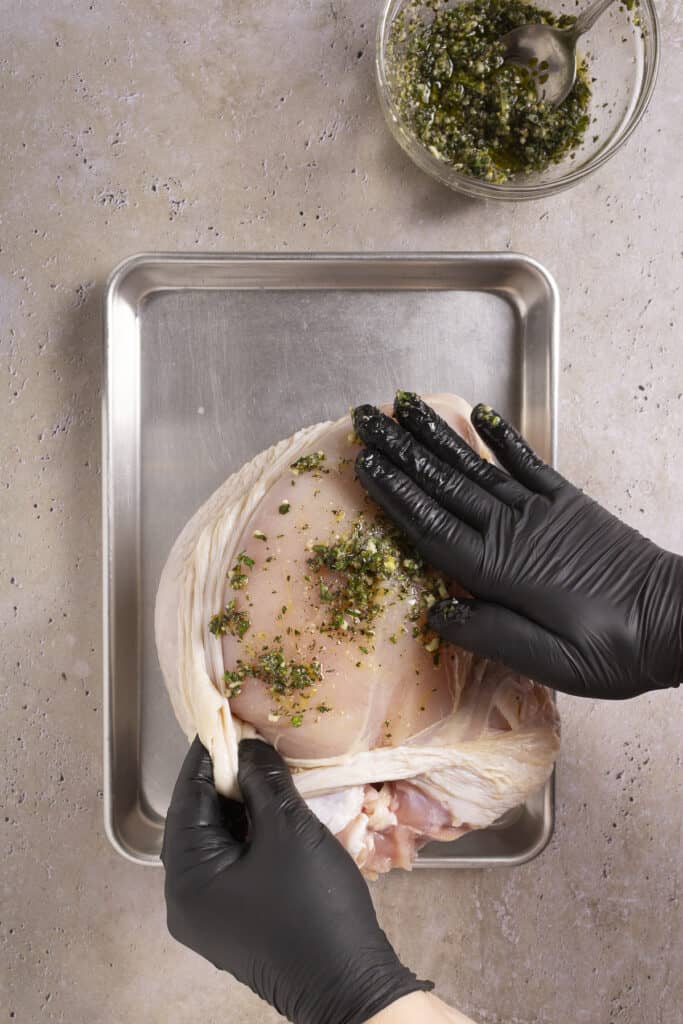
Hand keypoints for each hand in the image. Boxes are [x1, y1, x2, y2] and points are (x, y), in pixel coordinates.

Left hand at [161, 737, 431, 1023]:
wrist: (351, 986)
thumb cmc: (314, 909)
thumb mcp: (289, 832)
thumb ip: (263, 781)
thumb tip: (248, 747)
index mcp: (186, 879)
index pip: (187, 798)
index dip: (207, 755)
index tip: (224, 718)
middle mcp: (187, 899)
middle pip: (199, 820)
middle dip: (226, 778)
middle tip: (251, 739)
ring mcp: (212, 914)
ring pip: (219, 841)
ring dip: (241, 804)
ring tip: (266, 766)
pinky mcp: (237, 920)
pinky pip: (234, 862)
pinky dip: (251, 832)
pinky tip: (273, 807)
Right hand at [352, 392, 682, 699]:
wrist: (679, 620)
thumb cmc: (614, 649)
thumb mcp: (551, 663)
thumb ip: (493, 635)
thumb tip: (437, 612)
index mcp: (502, 570)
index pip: (433, 526)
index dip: (395, 494)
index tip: (364, 464)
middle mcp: (514, 530)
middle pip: (443, 485)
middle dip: (400, 450)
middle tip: (365, 419)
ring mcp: (541, 511)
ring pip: (475, 468)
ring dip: (436, 436)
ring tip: (405, 406)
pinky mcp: (568, 503)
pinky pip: (527, 462)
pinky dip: (502, 437)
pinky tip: (481, 414)